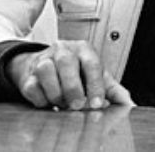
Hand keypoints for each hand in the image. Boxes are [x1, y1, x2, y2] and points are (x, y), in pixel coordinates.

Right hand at [6, 40, 133, 109]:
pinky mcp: (27, 75)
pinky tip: (49, 103)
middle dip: (73, 87)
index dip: (95, 84)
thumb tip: (127, 102)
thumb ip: (111, 88)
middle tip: (77, 105)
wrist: (42, 65)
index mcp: (84, 49)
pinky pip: (31, 86)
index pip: (91, 63)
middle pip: (66, 63)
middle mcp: (63, 50)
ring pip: (46, 71)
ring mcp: (43, 60)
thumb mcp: (95, 75)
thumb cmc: (74, 71)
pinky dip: (41, 98)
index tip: (97, 103)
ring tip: (62, 103)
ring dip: (55, 93)